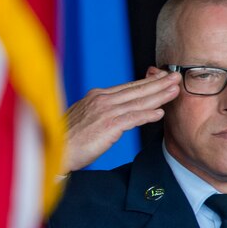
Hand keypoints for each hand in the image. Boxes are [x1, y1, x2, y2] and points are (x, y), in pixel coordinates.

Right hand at [62, 71, 180, 172]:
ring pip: (138, 101)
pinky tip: (160, 113)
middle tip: (175, 77)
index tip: (160, 77)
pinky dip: (147, 115)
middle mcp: (101, 100)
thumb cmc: (63, 140)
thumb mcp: (82, 118)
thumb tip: (110, 114)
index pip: (126, 87)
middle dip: (158, 83)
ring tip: (175, 91)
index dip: (146, 82)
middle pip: (136, 90)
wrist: (51, 150)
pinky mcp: (108, 126)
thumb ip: (98, 112)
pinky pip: (133, 118)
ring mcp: (105, 112)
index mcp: (95, 97)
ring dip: (159, 95)